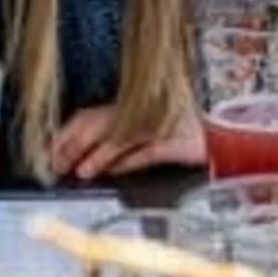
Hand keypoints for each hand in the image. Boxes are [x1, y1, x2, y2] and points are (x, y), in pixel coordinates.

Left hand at [47, 98, 208, 182]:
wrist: (226, 142)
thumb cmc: (184, 138)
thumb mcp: (145, 133)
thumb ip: (118, 144)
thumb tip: (83, 161)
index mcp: (133, 104)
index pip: (90, 114)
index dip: (68, 132)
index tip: (51, 149)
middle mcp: (145, 109)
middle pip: (100, 123)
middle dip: (75, 145)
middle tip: (58, 163)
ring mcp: (162, 124)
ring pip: (122, 137)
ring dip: (98, 156)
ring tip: (82, 172)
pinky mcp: (179, 142)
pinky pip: (148, 151)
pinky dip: (128, 162)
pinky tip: (114, 173)